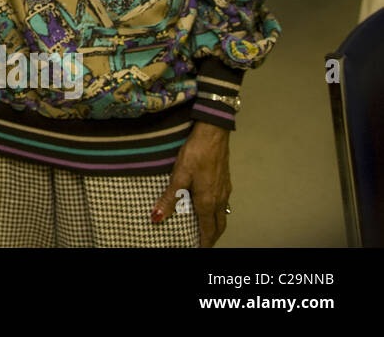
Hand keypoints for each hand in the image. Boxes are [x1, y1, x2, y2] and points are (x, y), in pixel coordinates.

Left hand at [152, 121, 231, 246]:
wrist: (213, 133)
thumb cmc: (196, 153)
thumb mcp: (179, 175)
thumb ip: (169, 198)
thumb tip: (157, 217)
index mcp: (207, 201)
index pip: (208, 229)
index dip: (205, 242)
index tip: (200, 250)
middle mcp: (219, 198)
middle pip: (219, 225)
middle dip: (212, 237)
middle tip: (204, 243)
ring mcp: (224, 189)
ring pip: (223, 214)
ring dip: (215, 225)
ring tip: (207, 229)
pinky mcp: (225, 180)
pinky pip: (223, 203)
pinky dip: (217, 212)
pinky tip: (210, 206)